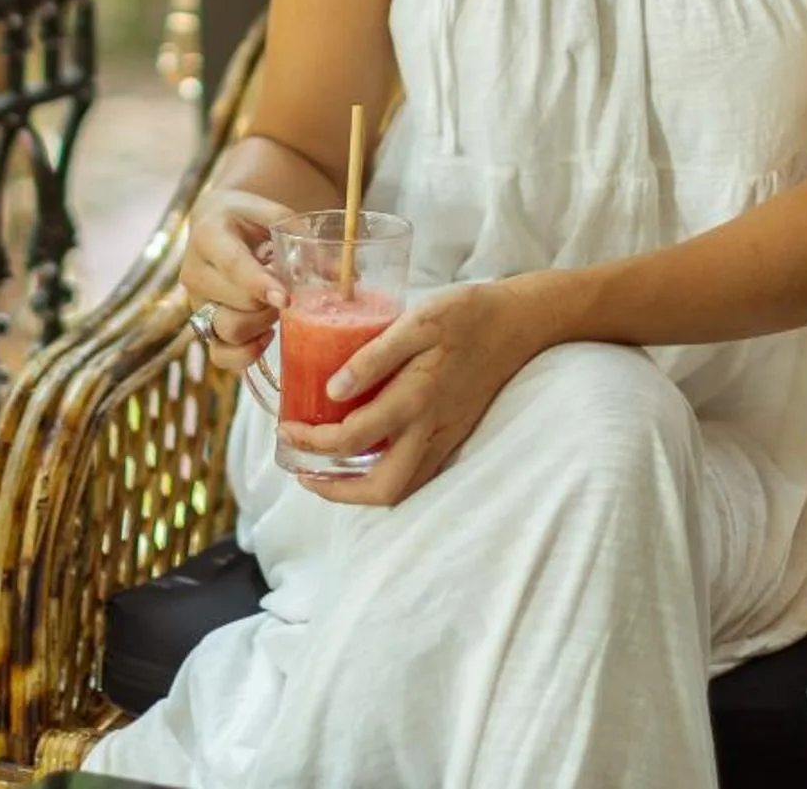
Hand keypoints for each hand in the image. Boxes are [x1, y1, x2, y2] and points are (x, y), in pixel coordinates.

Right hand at [180, 187, 291, 370]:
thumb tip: (343, 275)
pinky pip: (220, 355)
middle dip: (271, 304)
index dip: (259, 284)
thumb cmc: (246, 217)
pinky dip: (246, 354)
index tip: (286, 299)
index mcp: (209, 235)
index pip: (233, 265)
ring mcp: (197, 302)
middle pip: (239, 303)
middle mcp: (195, 272)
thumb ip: (302, 237)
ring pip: (229, 331)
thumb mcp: (270, 213)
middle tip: (289, 293)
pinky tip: (266, 336)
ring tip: (275, 309)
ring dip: (262, 325)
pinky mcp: (202, 325)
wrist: (213, 223)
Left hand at [281, 279, 539, 508]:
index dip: (311, 441)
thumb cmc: (466, 314)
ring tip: (327, 472)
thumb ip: (374, 355)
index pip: (351, 439)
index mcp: (415, 399)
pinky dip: (386, 477)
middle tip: (304, 472)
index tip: (286, 428)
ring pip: (402, 489)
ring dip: (360, 491)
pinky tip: (368, 457)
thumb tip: (332, 390)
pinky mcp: (456, 437)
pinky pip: (418, 475)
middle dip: (336, 491)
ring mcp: (447, 438)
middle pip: (381, 489)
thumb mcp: (417, 321)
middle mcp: (431, 429)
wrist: (520, 323)